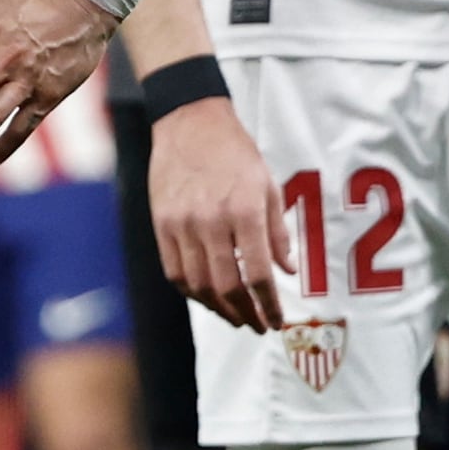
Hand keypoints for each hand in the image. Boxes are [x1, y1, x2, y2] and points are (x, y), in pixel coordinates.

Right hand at [142, 93, 287, 329]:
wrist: (190, 122)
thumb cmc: (235, 153)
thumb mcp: (268, 186)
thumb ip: (278, 232)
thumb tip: (286, 270)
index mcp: (244, 211)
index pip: (257, 273)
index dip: (268, 305)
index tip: (276, 321)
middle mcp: (211, 221)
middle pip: (226, 286)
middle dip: (245, 314)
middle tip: (257, 326)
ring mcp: (182, 224)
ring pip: (198, 285)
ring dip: (218, 309)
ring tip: (235, 317)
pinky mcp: (162, 224)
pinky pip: (175, 271)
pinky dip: (192, 292)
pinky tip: (207, 297)